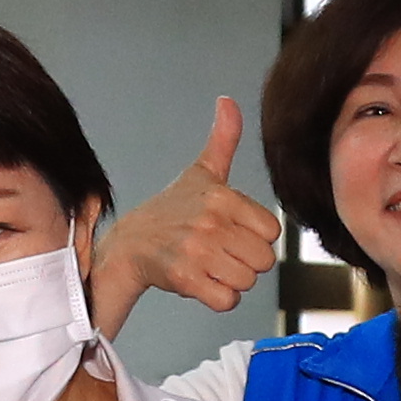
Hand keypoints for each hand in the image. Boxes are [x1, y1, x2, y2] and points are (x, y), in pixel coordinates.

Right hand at [88, 96, 282, 333]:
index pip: (271, 231)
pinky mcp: (186, 280)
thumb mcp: (201, 172)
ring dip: (231, 279)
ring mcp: (198, 252)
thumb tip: (228, 100)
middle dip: (245, 261)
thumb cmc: (171, 210)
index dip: (255, 236)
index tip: (232, 231)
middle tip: (220, 251)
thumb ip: (223, 139)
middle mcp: (211, 223)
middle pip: (263, 260)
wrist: (129, 244)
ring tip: (209, 264)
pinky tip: (202, 281)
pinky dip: (218, 297)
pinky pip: (227, 301)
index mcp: (222, 197)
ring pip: (247, 281)